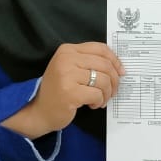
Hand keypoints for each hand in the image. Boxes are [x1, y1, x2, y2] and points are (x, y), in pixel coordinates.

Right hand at [3, 42, 124, 137]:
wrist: (39, 111)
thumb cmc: (58, 90)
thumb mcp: (71, 68)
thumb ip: (90, 62)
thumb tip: (120, 67)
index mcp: (67, 50)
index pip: (101, 49)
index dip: (115, 61)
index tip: (121, 72)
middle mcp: (66, 59)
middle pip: (105, 65)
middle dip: (114, 81)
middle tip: (112, 92)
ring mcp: (67, 75)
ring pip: (103, 80)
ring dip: (106, 94)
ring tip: (100, 100)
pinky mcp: (70, 93)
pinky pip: (97, 94)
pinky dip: (99, 101)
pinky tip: (92, 105)